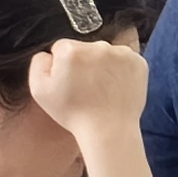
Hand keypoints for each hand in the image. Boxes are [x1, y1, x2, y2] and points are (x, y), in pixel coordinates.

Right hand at [25, 38, 147, 139]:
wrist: (109, 130)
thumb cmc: (73, 113)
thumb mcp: (39, 90)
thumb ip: (38, 62)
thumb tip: (50, 53)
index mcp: (70, 50)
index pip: (62, 48)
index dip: (63, 66)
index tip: (69, 82)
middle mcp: (97, 45)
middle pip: (85, 48)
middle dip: (84, 63)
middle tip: (86, 88)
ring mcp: (121, 53)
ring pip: (105, 53)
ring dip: (103, 65)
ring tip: (101, 90)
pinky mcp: (139, 62)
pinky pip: (124, 60)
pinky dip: (121, 70)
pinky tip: (115, 87)